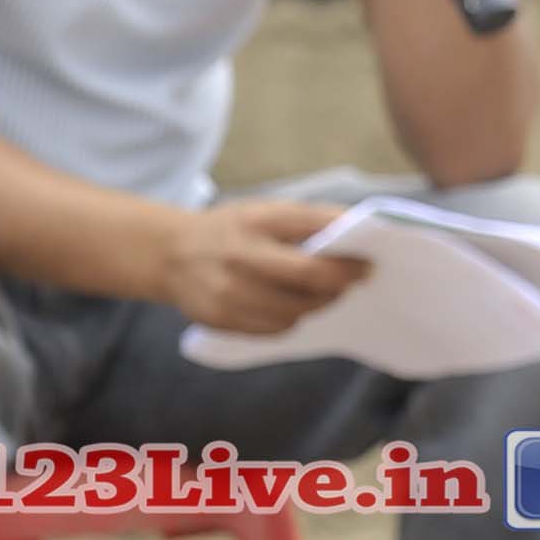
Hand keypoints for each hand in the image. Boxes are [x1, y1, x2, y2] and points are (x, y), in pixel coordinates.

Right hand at [148, 195, 358, 338]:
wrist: (170, 254)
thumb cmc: (232, 229)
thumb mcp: (265, 211)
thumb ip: (309, 219)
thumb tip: (358, 230)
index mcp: (256, 221)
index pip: (313, 233)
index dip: (347, 256)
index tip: (368, 262)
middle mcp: (240, 256)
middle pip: (308, 278)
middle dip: (340, 283)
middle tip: (355, 281)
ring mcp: (228, 292)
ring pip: (295, 310)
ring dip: (317, 304)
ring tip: (322, 293)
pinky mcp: (221, 320)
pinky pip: (274, 328)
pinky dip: (291, 318)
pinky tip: (290, 305)